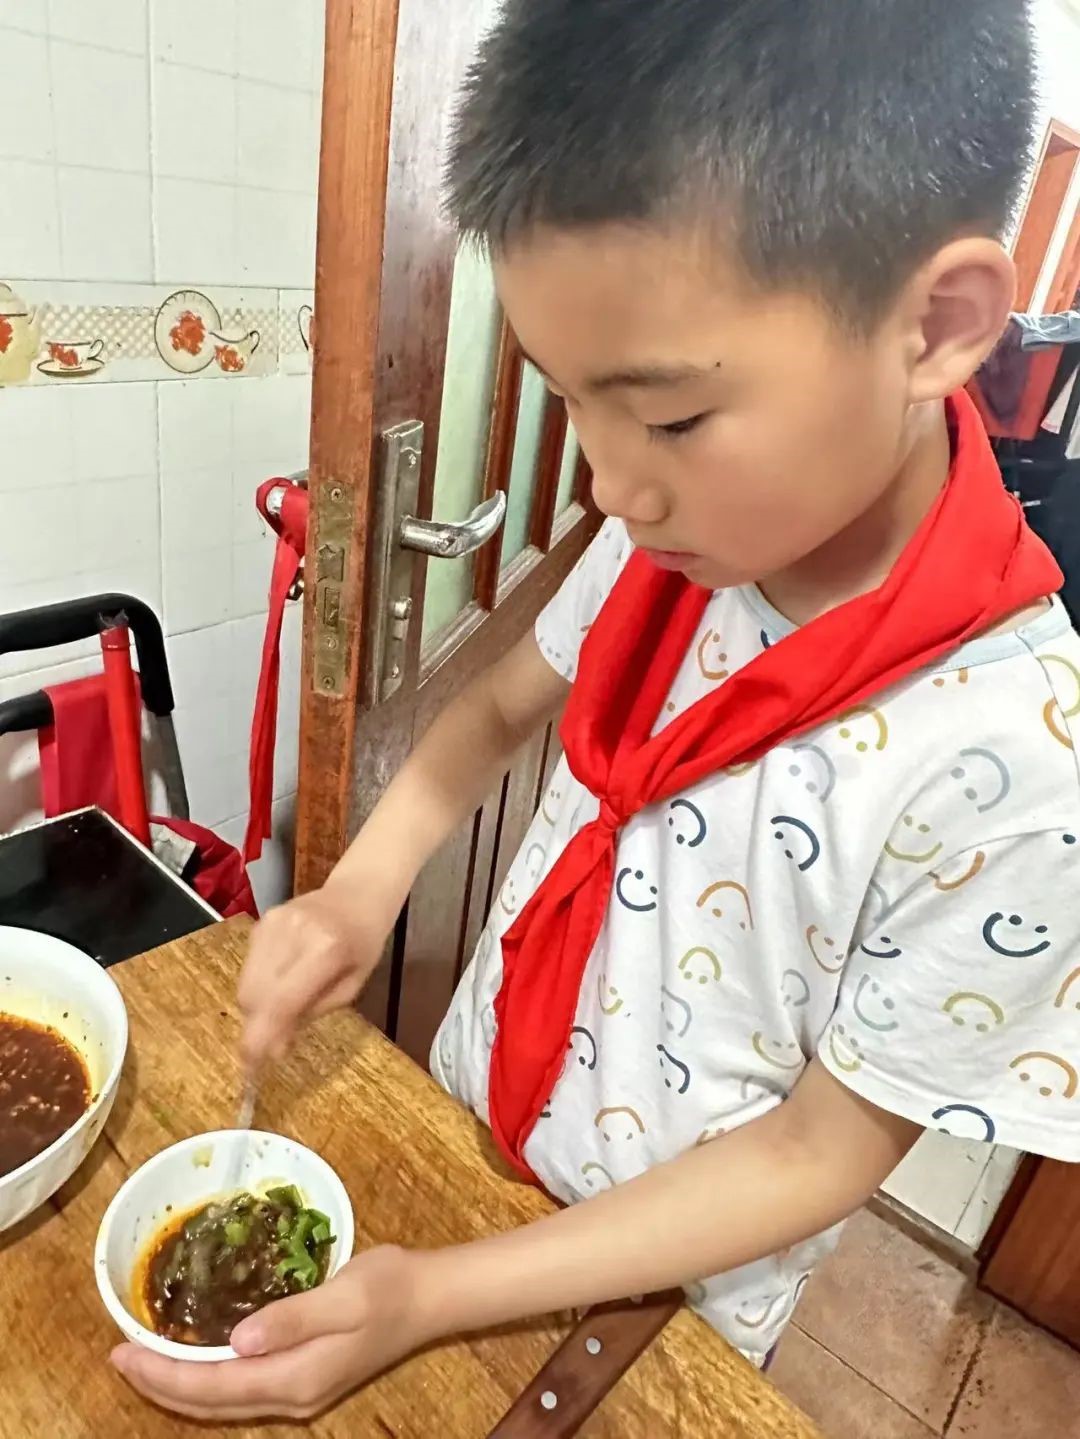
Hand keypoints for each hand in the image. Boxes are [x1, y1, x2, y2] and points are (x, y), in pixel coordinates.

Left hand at [110, 1247, 432, 1422]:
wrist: (430, 1299)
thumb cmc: (389, 1287)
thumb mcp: (343, 1294)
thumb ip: (291, 1318)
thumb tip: (238, 1341)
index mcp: (296, 1377)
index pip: (214, 1385)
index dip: (164, 1373)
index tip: (124, 1352)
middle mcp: (292, 1395)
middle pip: (211, 1402)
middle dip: (160, 1384)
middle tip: (119, 1355)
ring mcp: (300, 1392)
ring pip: (224, 1400)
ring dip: (180, 1384)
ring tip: (144, 1359)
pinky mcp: (305, 1379)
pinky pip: (241, 1388)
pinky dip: (209, 1377)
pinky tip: (197, 1357)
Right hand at [238, 883, 387, 1066]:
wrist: (358, 893)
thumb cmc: (363, 945)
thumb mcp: (351, 986)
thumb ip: (311, 1013)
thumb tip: (274, 1047)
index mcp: (325, 950)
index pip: (281, 1002)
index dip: (261, 1037)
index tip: (252, 1066)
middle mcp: (293, 933)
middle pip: (254, 995)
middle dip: (257, 1025)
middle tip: (273, 1042)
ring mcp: (272, 923)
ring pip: (245, 983)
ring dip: (257, 1006)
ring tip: (283, 1006)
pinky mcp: (261, 921)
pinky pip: (248, 966)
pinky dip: (259, 983)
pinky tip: (282, 979)